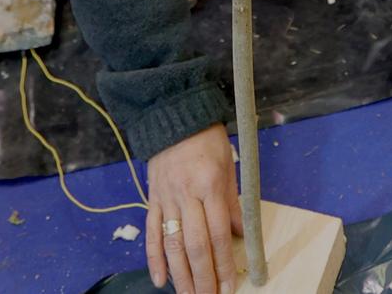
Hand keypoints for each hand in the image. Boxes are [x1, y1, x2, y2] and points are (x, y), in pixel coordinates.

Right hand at [145, 125, 240, 293]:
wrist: (172, 115)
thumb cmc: (206, 138)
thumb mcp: (228, 165)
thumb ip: (232, 202)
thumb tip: (240, 234)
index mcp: (209, 185)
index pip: (218, 234)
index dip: (224, 264)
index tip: (230, 286)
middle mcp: (186, 195)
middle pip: (195, 246)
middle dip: (203, 278)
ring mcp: (166, 198)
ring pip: (172, 245)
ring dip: (181, 276)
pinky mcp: (152, 199)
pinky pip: (152, 233)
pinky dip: (154, 258)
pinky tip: (160, 280)